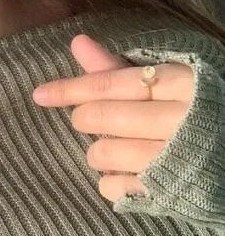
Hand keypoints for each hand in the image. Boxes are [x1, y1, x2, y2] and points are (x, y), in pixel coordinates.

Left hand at [31, 34, 193, 202]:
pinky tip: (126, 170)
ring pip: (103, 153)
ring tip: (117, 145)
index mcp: (180, 84)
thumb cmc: (196, 110)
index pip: (110, 84)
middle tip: (94, 119)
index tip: (40, 94)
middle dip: (86, 118)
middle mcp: (178, 121)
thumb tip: (77, 42)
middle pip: (101, 118)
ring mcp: (173, 160)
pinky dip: (110, 179)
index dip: (70, 89)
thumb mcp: (167, 80)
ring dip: (99, 151)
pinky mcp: (167, 192)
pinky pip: (113, 187)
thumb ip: (117, 66)